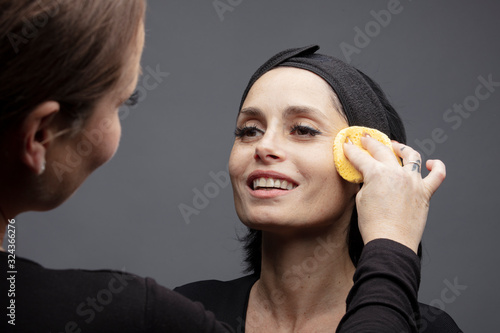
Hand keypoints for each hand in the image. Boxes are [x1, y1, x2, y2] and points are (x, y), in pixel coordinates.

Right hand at [343, 135, 445, 253]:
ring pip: (411, 156)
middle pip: (383, 150)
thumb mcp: (360, 199)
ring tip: (396, 145)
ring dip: (402, 148)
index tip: (347, 144)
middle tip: (365, 139)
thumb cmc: (374, 225)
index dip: (351, 149)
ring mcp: (413, 181)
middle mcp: (397, 173)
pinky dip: (436, 167)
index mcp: (377, 173)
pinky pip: (437, 176)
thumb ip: (365, 183)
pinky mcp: (425, 193)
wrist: (390, 242)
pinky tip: (431, 163)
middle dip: (371, 143)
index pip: (360, 157)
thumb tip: (367, 177)